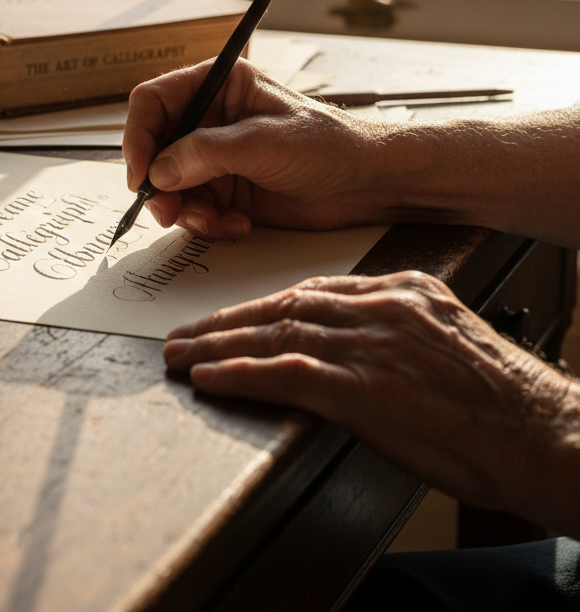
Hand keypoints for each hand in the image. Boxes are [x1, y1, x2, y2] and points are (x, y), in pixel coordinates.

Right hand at [122, 59, 389, 238]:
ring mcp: (215, 158)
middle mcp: (210, 120)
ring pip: (170, 186)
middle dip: (159, 184)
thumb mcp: (264, 142)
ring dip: (185, 211)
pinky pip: (193, 210)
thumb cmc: (329, 144)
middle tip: (168, 210)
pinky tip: (236, 225)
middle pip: (155, 149)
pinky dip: (206, 224)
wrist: (366, 184)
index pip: (154, 102)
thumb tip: (160, 169)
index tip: (140, 172)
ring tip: (213, 222)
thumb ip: (207, 152)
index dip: (139, 135)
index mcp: (218, 87)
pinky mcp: (225, 191)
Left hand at [163, 271, 579, 535]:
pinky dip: (239, 374)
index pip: (313, 290)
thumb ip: (399, 330)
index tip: (234, 315)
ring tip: (180, 355)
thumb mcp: (448, 343)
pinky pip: (283, 373)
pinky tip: (209, 378)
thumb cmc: (503, 401)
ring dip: (217, 345)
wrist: (542, 433)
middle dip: (228, 320)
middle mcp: (379, 307)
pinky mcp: (360, 386)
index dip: (264, 305)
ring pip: (273, 334)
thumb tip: (358, 342)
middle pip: (283, 306)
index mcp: (402, 290)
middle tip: (187, 332)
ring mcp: (367, 343)